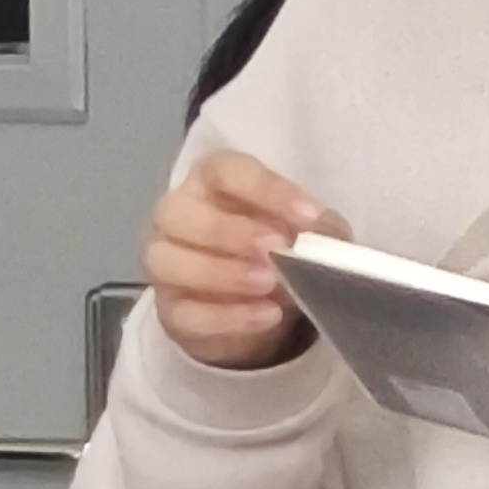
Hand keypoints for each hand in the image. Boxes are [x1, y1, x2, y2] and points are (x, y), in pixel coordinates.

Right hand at [143, 154, 336, 372]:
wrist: (262, 305)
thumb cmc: (279, 247)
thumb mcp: (308, 232)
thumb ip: (317, 228)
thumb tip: (324, 236)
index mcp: (209, 180)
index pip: (225, 171)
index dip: (266, 190)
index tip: (309, 216)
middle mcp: (176, 214)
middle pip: (180, 213)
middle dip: (230, 232)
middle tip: (276, 249)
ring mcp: (165, 263)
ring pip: (169, 261)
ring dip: (223, 273)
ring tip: (270, 284)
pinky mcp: (171, 312)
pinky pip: (186, 314)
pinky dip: (228, 317)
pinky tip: (267, 315)